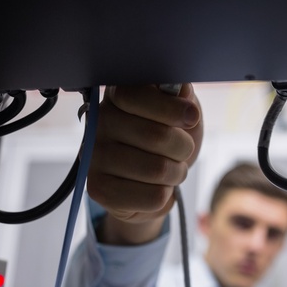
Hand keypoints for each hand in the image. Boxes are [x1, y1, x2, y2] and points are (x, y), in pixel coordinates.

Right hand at [86, 83, 202, 244]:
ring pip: (158, 170)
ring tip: (170, 169)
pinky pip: (153, 197)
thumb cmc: (167, 138)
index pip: (137, 96)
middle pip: (157, 136)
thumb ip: (179, 95)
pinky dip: (166, 195)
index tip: (192, 118)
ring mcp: (94, 157)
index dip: (172, 108)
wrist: (152, 180)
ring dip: (177, 173)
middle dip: (183, 147)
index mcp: (116, 96)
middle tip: (182, 150)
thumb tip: (180, 89)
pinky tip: (154, 187)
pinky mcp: (99, 189)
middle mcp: (98, 123)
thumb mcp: (179, 109)